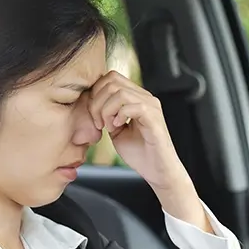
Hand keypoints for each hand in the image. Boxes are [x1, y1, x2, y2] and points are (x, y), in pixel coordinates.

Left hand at [87, 71, 209, 229]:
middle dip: (97, 102)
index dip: (95, 94)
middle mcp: (145, 97)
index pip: (110, 78)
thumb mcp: (115, 130)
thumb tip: (91, 103)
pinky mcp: (154, 118)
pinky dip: (119, 116)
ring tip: (108, 126)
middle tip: (98, 123)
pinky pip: (132, 106)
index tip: (94, 116)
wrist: (157, 171)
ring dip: (106, 110)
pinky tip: (118, 128)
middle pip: (112, 80)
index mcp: (136, 97)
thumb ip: (107, 114)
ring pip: (120, 92)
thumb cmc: (139, 153)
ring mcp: (151, 106)